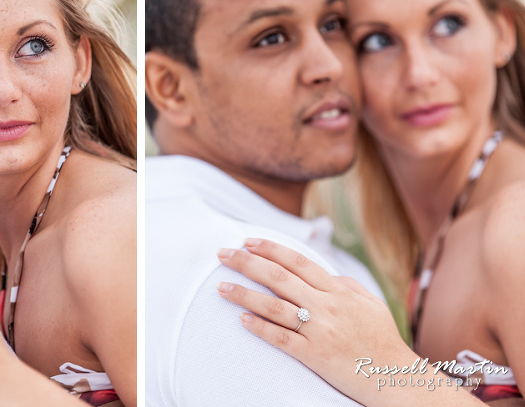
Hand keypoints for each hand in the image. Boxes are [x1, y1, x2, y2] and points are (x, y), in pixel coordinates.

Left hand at [216, 238, 441, 406]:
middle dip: (247, 262)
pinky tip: (242, 319)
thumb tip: (325, 273)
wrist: (397, 379)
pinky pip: (283, 339)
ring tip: (221, 287)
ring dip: (245, 294)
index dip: (270, 248)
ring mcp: (320, 331)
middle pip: (279, 277)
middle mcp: (327, 307)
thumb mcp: (371, 304)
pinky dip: (261, 328)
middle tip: (222, 253)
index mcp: (339, 291)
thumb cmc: (383, 341)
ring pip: (275, 307)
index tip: (247, 240)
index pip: (297, 261)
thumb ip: (346, 285)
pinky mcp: (315, 356)